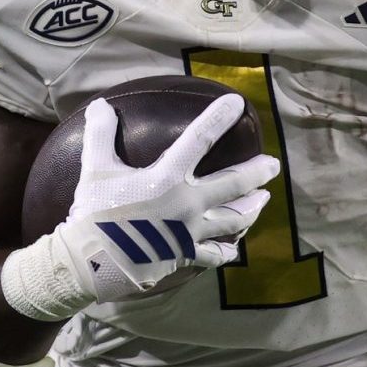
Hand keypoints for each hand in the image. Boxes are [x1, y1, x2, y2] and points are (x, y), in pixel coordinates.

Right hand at [54, 94, 277, 301]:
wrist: (92, 263)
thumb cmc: (94, 213)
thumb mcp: (95, 169)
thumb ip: (100, 134)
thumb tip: (101, 104)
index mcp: (168, 178)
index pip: (199, 139)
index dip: (219, 118)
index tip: (238, 103)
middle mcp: (188, 204)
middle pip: (233, 185)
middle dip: (257, 173)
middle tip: (274, 165)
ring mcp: (190, 232)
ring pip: (233, 220)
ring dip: (252, 209)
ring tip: (264, 200)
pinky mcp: (185, 256)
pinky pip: (214, 254)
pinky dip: (227, 250)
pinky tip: (235, 248)